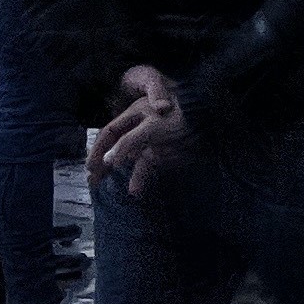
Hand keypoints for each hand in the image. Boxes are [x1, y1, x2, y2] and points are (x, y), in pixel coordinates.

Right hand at [92, 65, 192, 194]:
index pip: (110, 132)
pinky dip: (142, 175)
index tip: (89, 168)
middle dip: (105, 163)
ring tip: (108, 187)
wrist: (213, 115)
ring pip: (133, 157)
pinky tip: (136, 190)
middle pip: (118, 145)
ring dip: (122, 172)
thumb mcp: (153, 128)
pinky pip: (150, 163)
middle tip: (93, 181)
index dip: (98, 149)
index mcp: (137, 113)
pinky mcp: (167, 147)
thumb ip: (129, 143)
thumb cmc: (183, 116)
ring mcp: (155, 137)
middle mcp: (143, 124)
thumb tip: (108, 160)